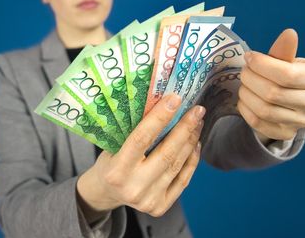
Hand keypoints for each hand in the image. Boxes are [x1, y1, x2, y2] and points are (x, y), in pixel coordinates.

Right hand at [76, 94, 203, 220]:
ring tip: (198, 123)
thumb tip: (162, 102)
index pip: (141, 139)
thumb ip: (133, 130)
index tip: (175, 99)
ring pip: (177, 165)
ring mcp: (148, 200)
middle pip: (166, 153)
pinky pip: (183, 180)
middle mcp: (133, 187)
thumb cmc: (110, 161)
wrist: (106, 193)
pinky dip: (192, 159)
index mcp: (116, 170)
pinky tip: (195, 143)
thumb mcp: (113, 144)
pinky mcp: (160, 207)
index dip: (160, 118)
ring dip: (191, 141)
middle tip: (198, 109)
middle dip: (185, 128)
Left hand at [237, 29, 304, 142]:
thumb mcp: (286, 60)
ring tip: (244, 84)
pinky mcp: (286, 134)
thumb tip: (289, 33)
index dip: (262, 65)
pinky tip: (245, 99)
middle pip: (273, 93)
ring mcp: (302, 121)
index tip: (249, 57)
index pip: (287, 74)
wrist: (288, 101)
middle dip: (251, 79)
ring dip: (246, 94)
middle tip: (244, 71)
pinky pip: (258, 123)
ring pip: (264, 110)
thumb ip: (284, 50)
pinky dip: (246, 109)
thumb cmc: (286, 74)